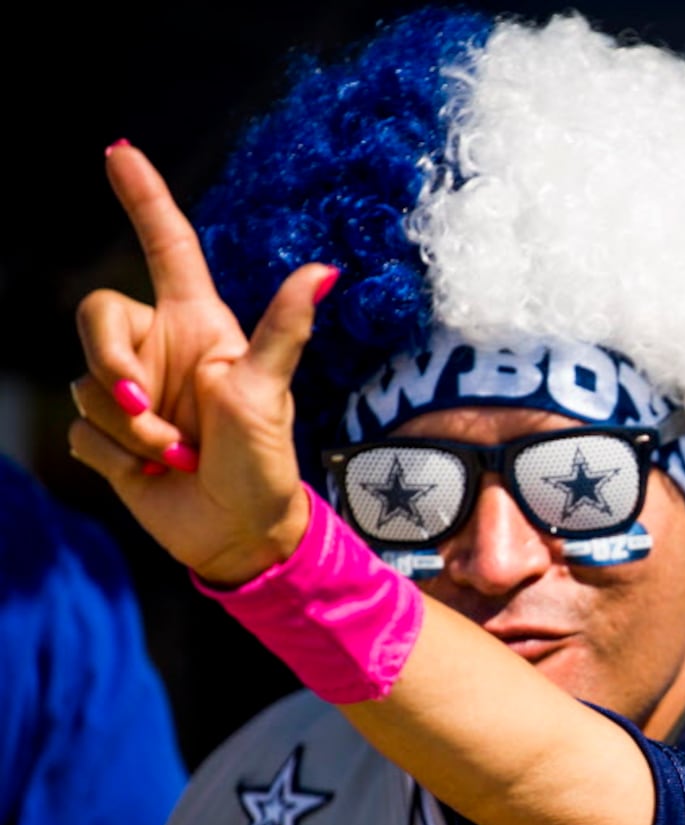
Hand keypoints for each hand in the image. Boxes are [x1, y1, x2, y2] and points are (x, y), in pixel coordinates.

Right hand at [68, 142, 338, 585]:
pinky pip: (79, 430)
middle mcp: (160, 350)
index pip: (166, 247)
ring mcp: (131, 392)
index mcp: (200, 326)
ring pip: (83, 383)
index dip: (144, 198)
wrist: (239, 534)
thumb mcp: (268, 392)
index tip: (118, 149)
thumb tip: (326, 269)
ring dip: (127, 428)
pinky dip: (115, 457)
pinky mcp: (108, 435)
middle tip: (151, 415)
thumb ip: (282, 329)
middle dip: (109, 368)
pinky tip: (152, 472)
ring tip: (175, 454)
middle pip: (94, 316)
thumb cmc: (264, 464)